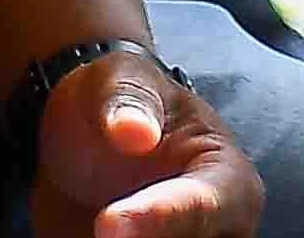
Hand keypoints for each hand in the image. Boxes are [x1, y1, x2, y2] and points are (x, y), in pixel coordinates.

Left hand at [32, 44, 258, 237]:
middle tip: (98, 229)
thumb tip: (133, 132)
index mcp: (227, 181)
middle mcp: (215, 235)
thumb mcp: (116, 80)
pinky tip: (76, 235)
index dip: (159, 220)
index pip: (204, 209)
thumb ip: (127, 100)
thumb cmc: (114, 100)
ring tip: (87, 229)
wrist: (82, 138)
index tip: (108, 225)